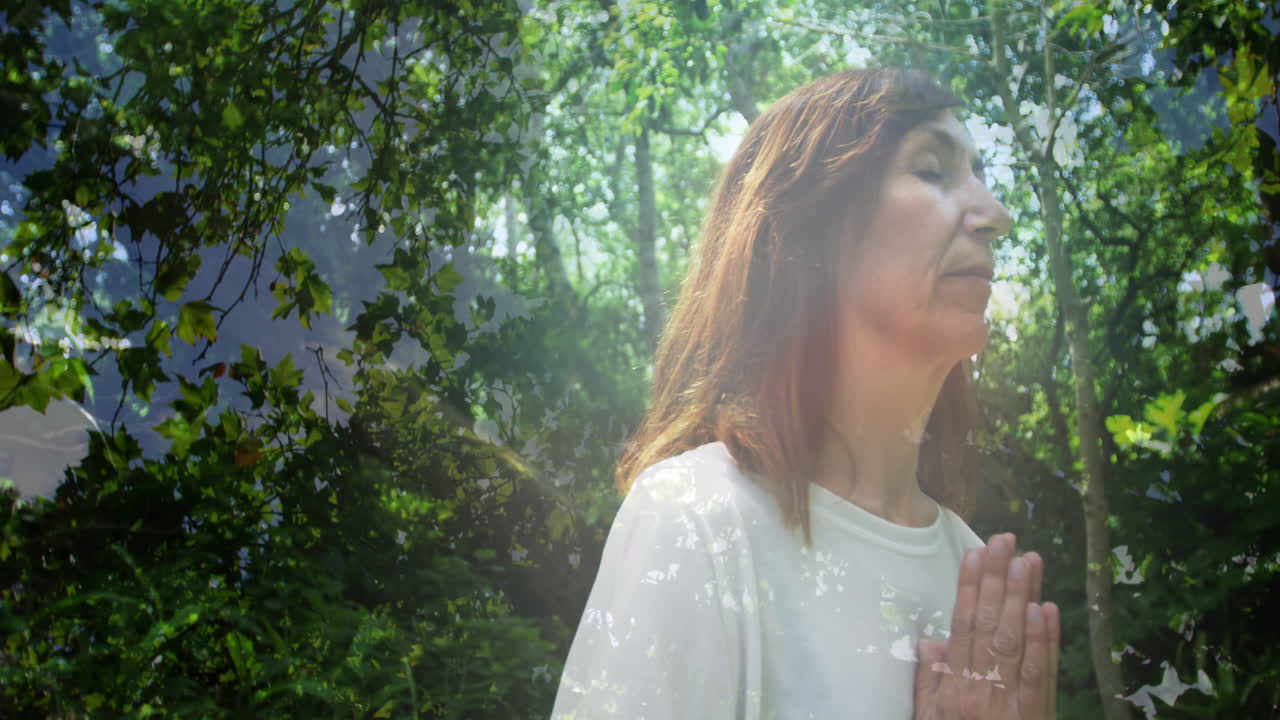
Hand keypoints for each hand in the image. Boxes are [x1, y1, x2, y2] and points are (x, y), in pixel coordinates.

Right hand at [913, 534, 1060, 719]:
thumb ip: (929, 683)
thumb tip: (930, 642)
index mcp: (954, 689)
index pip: (962, 628)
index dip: (969, 589)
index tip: (975, 554)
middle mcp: (984, 690)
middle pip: (992, 626)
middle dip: (999, 580)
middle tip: (1006, 540)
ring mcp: (1014, 701)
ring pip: (1019, 641)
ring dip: (1024, 597)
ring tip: (1029, 560)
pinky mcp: (1040, 713)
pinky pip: (1043, 672)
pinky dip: (1047, 640)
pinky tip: (1048, 609)